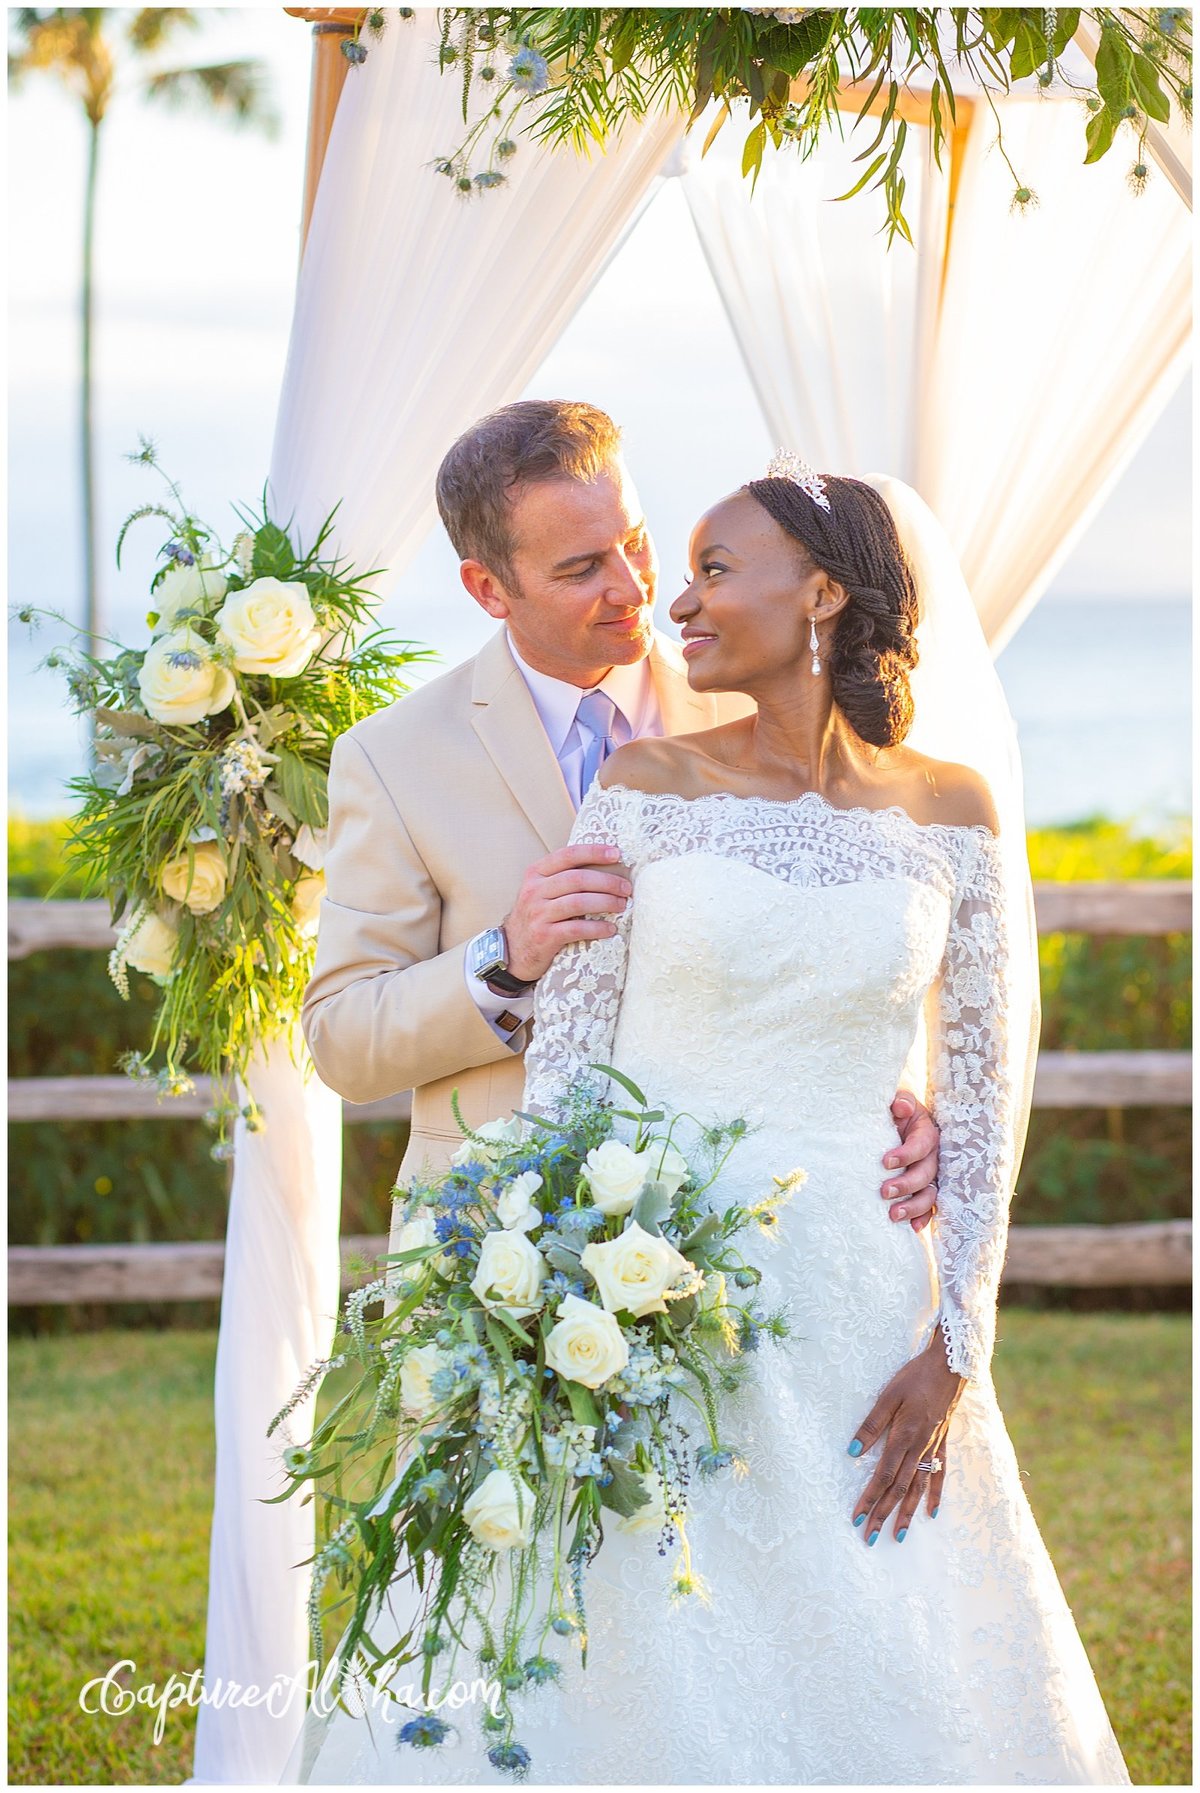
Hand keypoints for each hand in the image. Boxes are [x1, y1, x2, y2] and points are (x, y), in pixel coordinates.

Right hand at [502, 844, 632, 982]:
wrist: (513, 950)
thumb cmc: (536, 916)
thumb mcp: (541, 891)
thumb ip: (564, 877)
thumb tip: (605, 866)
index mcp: (536, 873)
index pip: (568, 855)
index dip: (594, 852)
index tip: (617, 854)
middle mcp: (535, 890)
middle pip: (578, 879)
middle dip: (607, 882)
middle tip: (626, 888)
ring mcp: (538, 913)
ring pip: (579, 902)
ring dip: (606, 902)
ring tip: (622, 905)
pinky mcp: (544, 936)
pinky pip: (576, 928)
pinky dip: (597, 928)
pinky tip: (610, 929)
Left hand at [847, 1333, 964, 1542]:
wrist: (950, 1366)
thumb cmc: (915, 1377)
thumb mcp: (888, 1395)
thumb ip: (872, 1424)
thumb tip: (852, 1451)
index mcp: (903, 1437)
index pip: (883, 1476)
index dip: (870, 1499)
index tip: (857, 1518)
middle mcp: (919, 1448)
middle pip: (898, 1488)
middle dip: (883, 1514)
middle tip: (871, 1538)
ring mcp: (932, 1447)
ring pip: (918, 1487)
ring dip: (908, 1512)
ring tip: (899, 1535)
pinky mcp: (942, 1442)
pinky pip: (939, 1474)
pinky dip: (935, 1495)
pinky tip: (932, 1513)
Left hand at [881, 1090, 939, 1231]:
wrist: (891, 1121)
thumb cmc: (892, 1111)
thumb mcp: (896, 1101)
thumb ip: (900, 1101)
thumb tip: (900, 1107)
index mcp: (926, 1131)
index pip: (923, 1144)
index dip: (907, 1154)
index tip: (885, 1161)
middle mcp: (932, 1155)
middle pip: (927, 1173)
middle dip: (907, 1184)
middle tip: (884, 1191)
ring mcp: (930, 1174)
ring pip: (930, 1194)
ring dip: (914, 1206)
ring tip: (893, 1215)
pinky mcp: (923, 1189)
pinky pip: (928, 1207)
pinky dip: (922, 1218)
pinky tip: (911, 1228)